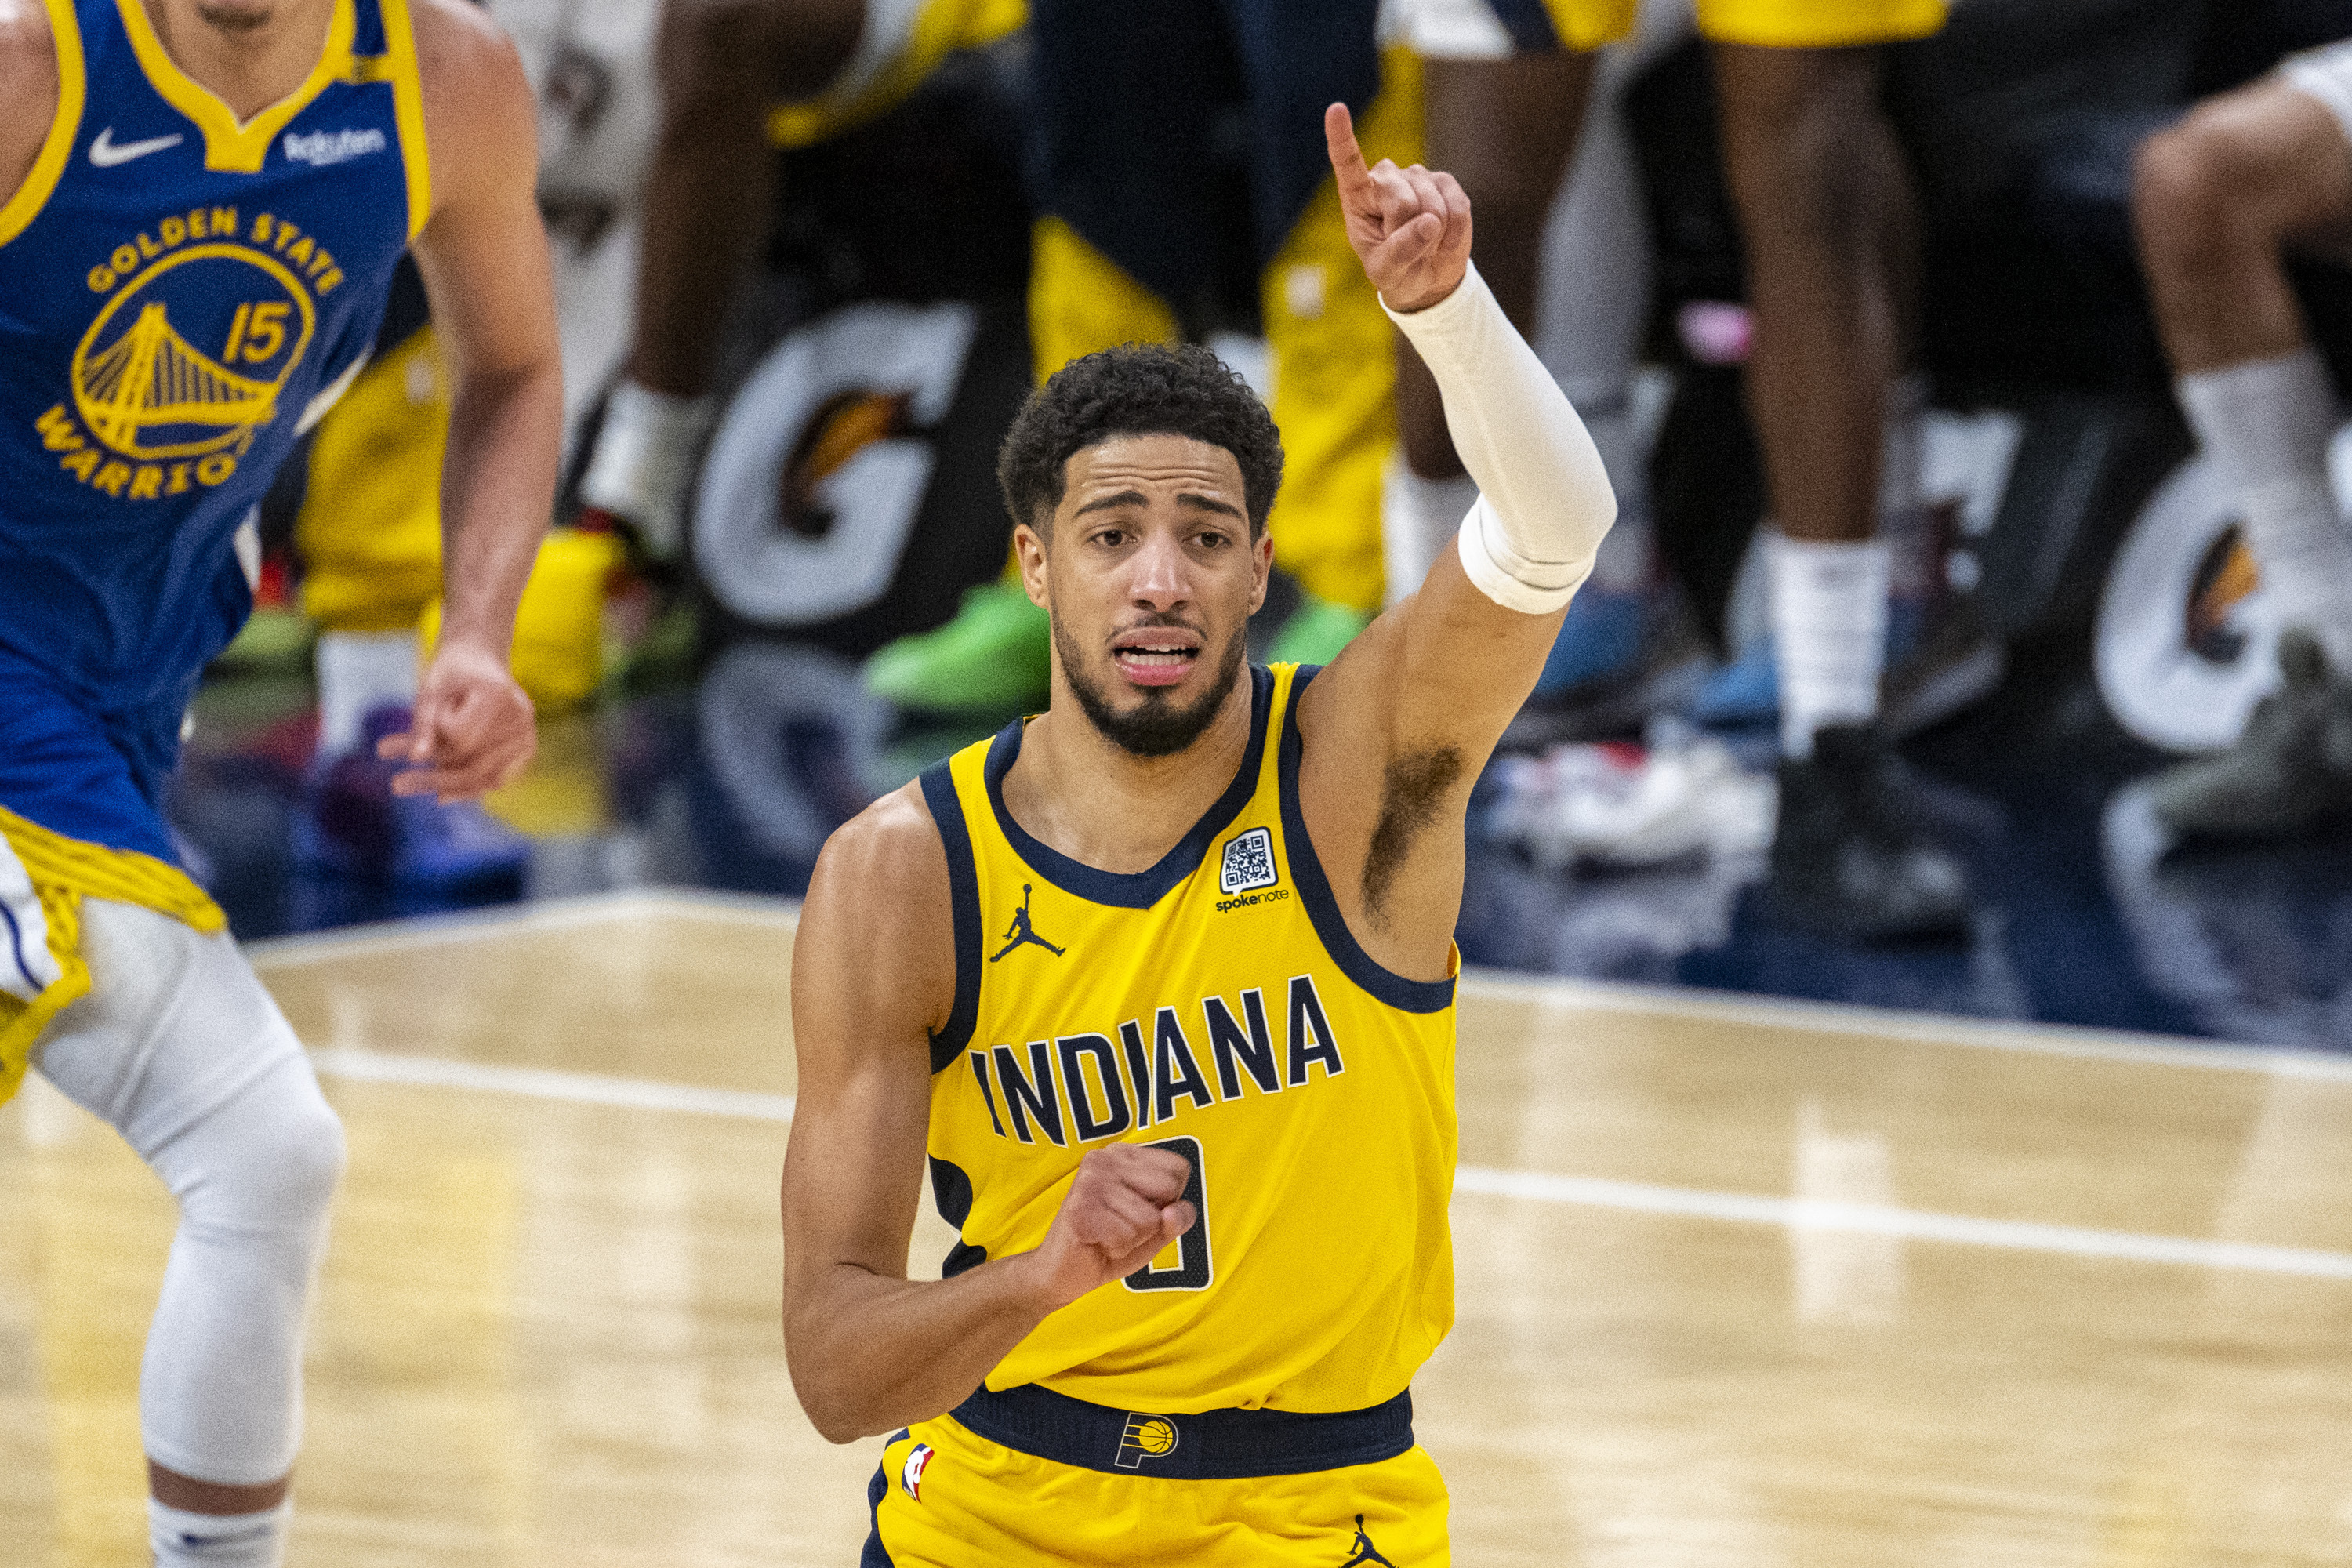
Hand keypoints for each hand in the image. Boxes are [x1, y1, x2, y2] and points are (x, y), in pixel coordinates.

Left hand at [377, 637, 536, 801]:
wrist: (481, 658)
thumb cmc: (451, 670)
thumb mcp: (430, 690)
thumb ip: (424, 723)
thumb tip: (416, 758)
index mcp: (498, 695)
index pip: (459, 737)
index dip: (435, 732)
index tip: (431, 710)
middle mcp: (520, 718)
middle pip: (473, 764)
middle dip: (432, 777)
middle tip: (396, 786)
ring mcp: (527, 734)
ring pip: (484, 777)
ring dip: (446, 786)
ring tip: (409, 787)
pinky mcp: (526, 747)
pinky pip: (497, 777)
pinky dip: (469, 788)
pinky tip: (442, 795)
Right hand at [1021, 1144, 1197, 1313]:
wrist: (1064, 1272)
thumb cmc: (1110, 1243)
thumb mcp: (1156, 1230)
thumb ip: (1178, 1218)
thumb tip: (1174, 1212)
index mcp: (1124, 1153)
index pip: (1178, 1168)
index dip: (1168, 1200)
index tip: (1137, 1208)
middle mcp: (1105, 1157)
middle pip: (1167, 1189)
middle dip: (1151, 1221)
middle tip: (1120, 1223)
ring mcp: (1089, 1179)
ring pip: (1148, 1218)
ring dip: (1131, 1238)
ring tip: (1107, 1233)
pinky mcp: (1079, 1206)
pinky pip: (1126, 1235)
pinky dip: (1116, 1248)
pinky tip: (1097, 1241)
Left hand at [1325, 101, 1471, 313]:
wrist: (1428, 277)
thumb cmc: (1396, 273)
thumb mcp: (1386, 273)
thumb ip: (1400, 251)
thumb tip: (1429, 221)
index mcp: (1358, 198)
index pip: (1348, 164)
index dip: (1342, 137)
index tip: (1336, 110)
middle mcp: (1386, 180)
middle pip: (1400, 197)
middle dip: (1407, 230)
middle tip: (1407, 250)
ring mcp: (1417, 177)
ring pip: (1431, 203)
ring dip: (1432, 235)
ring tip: (1425, 246)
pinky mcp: (1446, 184)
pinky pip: (1457, 206)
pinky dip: (1455, 232)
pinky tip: (1445, 242)